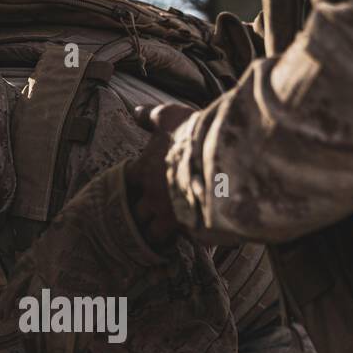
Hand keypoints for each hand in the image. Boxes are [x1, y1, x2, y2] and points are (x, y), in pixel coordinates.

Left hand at [125, 103, 192, 247]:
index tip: (138, 186)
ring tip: (163, 232)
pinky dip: (184, 240)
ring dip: (157, 232)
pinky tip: (190, 239)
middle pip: (136, 214)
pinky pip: (182, 242)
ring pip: (153, 234)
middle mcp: (152, 197)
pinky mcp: (191, 229)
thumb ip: (150, 116)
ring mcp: (170, 216)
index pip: (126, 183)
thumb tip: (135, 111)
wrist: (226, 155)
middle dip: (140, 213)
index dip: (131, 185)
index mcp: (143, 171)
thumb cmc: (195, 133)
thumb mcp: (171, 117)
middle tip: (148, 213)